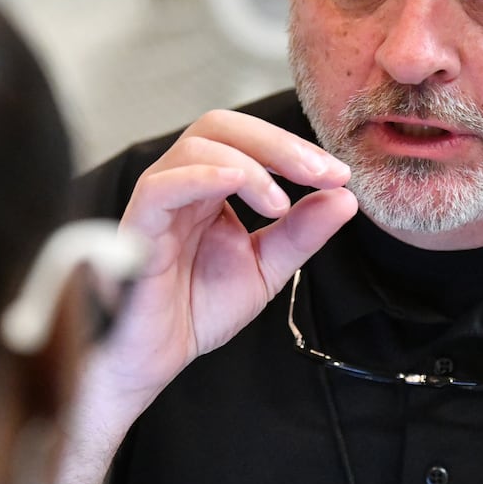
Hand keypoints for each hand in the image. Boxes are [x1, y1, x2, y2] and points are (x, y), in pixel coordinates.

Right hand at [102, 108, 356, 399]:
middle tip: (322, 172)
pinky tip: (238, 186)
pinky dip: (203, 176)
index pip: (249, 141)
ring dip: (250, 164)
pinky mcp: (137, 226)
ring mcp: (159, 201)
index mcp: (210, 187)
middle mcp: (183, 184)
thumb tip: (344, 199)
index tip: (338, 175)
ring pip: (196, 146)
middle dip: (278, 144)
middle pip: (222, 126)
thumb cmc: (195, 309)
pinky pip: (162, 186)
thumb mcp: (265, 268)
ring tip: (281, 204)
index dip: (295, 149)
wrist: (155, 357)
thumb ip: (301, 234)